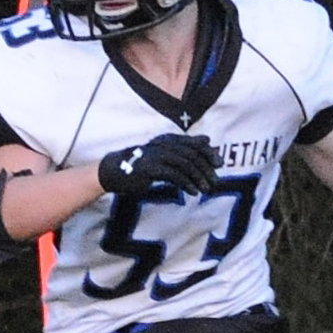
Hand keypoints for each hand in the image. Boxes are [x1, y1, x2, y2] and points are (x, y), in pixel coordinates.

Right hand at [96, 134, 219, 195]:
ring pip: (185, 164)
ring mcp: (156, 155)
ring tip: (206, 189)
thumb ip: (185, 148)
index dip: (209, 153)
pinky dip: (186, 184)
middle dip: (206, 168)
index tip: (219, 165)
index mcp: (168, 139)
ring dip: (198, 178)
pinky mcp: (150, 168)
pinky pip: (174, 175)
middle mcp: (163, 144)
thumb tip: (207, 140)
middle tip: (215, 182)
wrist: (113, 172)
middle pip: (192, 154)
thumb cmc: (140, 164)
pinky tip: (193, 192)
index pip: (194, 143)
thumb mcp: (164, 154)